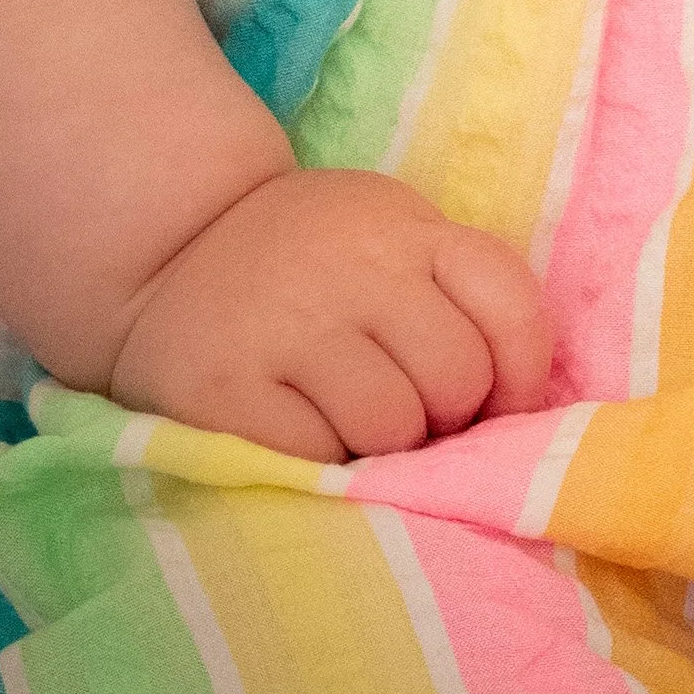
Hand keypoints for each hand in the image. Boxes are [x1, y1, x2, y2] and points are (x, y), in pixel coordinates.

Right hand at [107, 166, 553, 461]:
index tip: (499, 404)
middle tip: (410, 417)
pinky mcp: (225, 386)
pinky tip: (298, 430)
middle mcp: (353, 268)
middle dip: (445, 417)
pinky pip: (315, 456)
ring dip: (383, 448)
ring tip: (350, 425)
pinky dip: (319, 461)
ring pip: (391, 425)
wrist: (172, 248)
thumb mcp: (389, 238)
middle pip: (455, 376)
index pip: (507, 300)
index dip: (521, 370)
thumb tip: (513, 407)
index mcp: (407, 231)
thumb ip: (449, 294)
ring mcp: (286, 324)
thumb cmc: (310, 261)